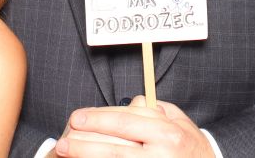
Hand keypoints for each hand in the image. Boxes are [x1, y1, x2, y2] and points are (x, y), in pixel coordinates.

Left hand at [53, 96, 212, 156]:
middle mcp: (161, 155)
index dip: (97, 119)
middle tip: (63, 138)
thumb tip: (128, 103)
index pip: (125, 122)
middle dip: (84, 143)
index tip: (77, 118)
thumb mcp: (178, 121)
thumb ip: (153, 110)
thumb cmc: (191, 147)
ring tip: (66, 151)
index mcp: (167, 133)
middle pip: (114, 149)